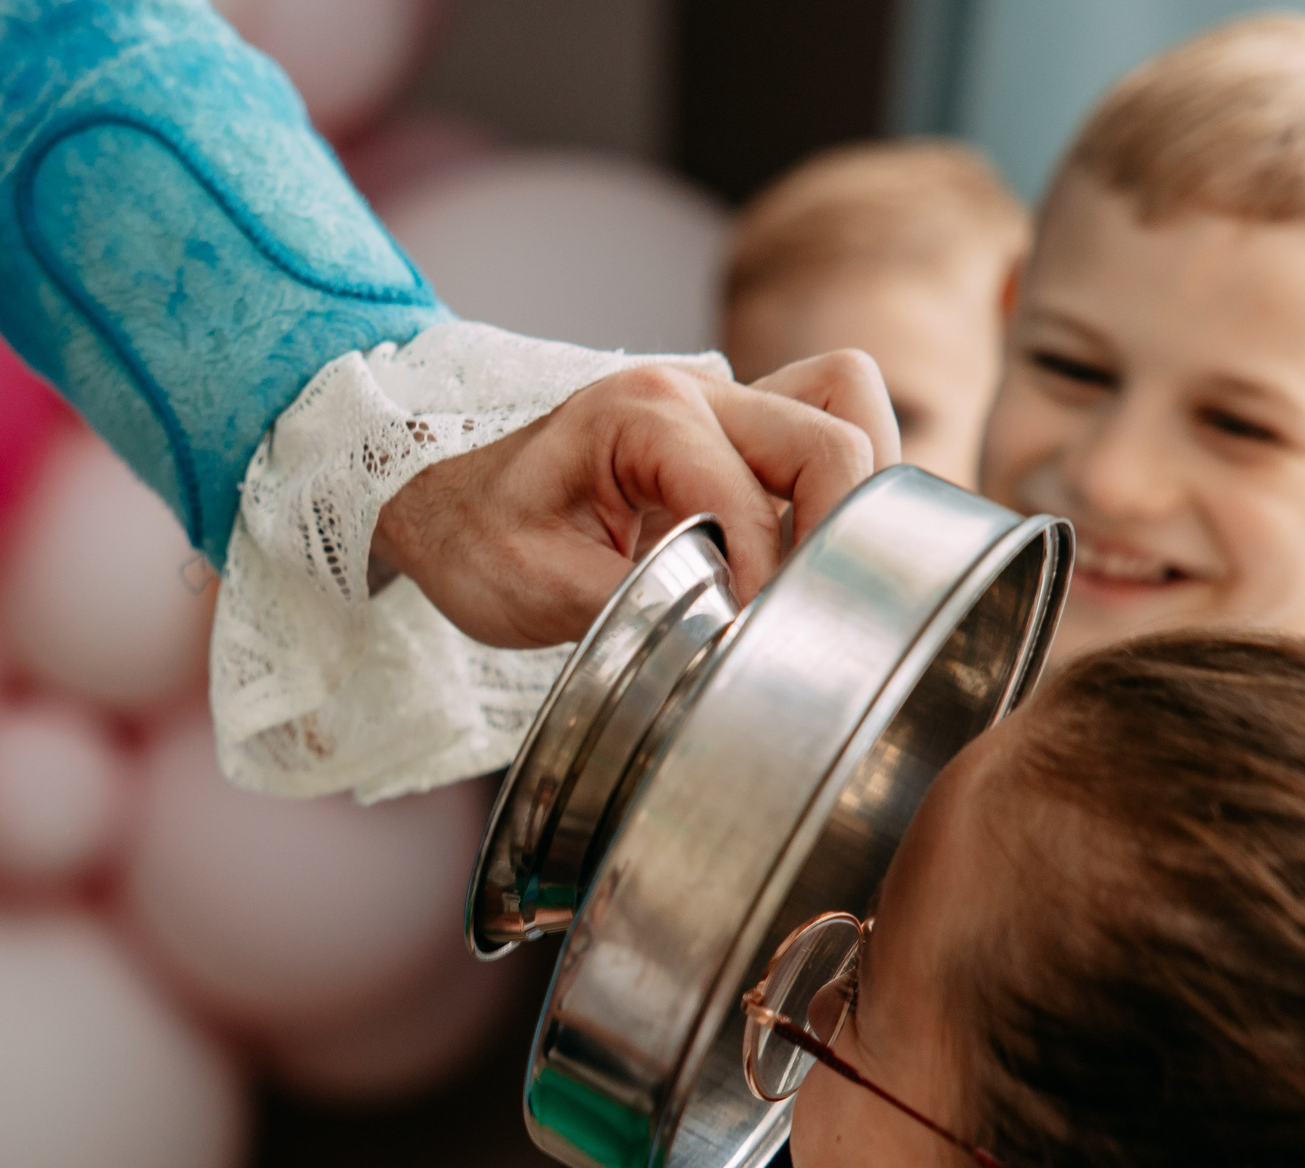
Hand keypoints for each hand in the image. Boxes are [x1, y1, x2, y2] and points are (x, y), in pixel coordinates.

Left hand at [371, 351, 897, 648]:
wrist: (445, 501)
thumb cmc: (478, 536)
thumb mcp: (534, 585)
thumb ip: (632, 606)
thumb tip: (722, 637)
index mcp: (640, 412)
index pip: (749, 498)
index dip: (762, 580)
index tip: (750, 643)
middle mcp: (697, 387)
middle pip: (833, 432)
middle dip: (841, 532)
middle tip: (811, 614)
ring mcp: (725, 399)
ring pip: (848, 404)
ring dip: (859, 490)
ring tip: (826, 575)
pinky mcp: (739, 429)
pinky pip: (828, 424)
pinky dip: (842, 484)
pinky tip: (813, 555)